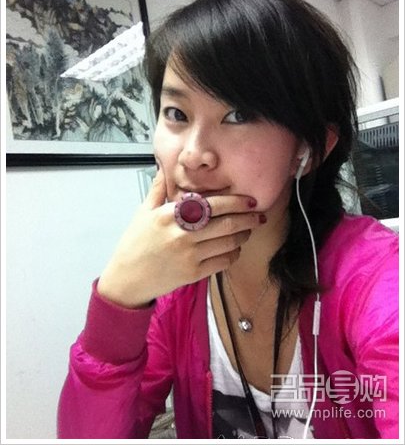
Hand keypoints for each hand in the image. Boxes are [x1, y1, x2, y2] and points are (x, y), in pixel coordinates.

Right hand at [97, 169, 265, 307]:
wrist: (127, 279)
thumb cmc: (135, 243)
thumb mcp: (143, 212)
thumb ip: (158, 188)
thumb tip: (164, 166)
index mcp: (171, 215)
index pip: (212, 205)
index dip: (236, 202)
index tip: (250, 200)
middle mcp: (182, 234)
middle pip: (227, 224)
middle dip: (248, 219)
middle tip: (259, 215)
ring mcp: (189, 255)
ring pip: (228, 243)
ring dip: (243, 236)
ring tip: (247, 230)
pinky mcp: (193, 274)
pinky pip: (223, 262)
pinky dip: (233, 254)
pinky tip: (234, 249)